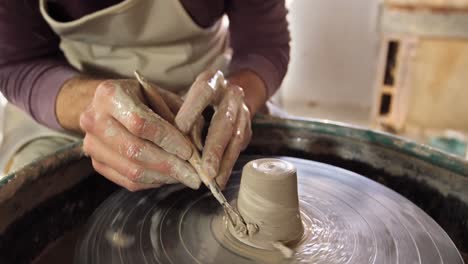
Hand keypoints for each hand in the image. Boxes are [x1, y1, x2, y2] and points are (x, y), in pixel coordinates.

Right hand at [79, 79, 200, 190]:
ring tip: (186, 177)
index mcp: (110, 94)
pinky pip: (128, 181)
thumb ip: (181, 116)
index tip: (190, 151)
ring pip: (132, 171)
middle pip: (134, 151)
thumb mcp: (163, 96)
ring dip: (164, 177)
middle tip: (194, 175)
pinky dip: (153, 182)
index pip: (141, 123)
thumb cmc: (142, 97)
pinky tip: (169, 177)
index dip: (168, 140)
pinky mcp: (96, 163)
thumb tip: (198, 147)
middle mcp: (94, 119)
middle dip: (170, 165)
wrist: (109, 104)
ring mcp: (91, 144)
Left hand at [175, 71, 252, 188]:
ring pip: (236, 138)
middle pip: (224, 120)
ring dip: (224, 161)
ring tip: (213, 180)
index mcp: (213, 80)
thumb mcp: (184, 99)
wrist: (226, 96)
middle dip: (214, 147)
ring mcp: (243, 112)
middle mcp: (231, 94)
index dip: (192, 110)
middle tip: (205, 169)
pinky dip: (228, 166)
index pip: (204, 91)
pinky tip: (220, 180)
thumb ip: (179, 115)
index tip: (180, 129)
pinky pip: (239, 148)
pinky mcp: (247, 129)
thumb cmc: (196, 100)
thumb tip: (170, 141)